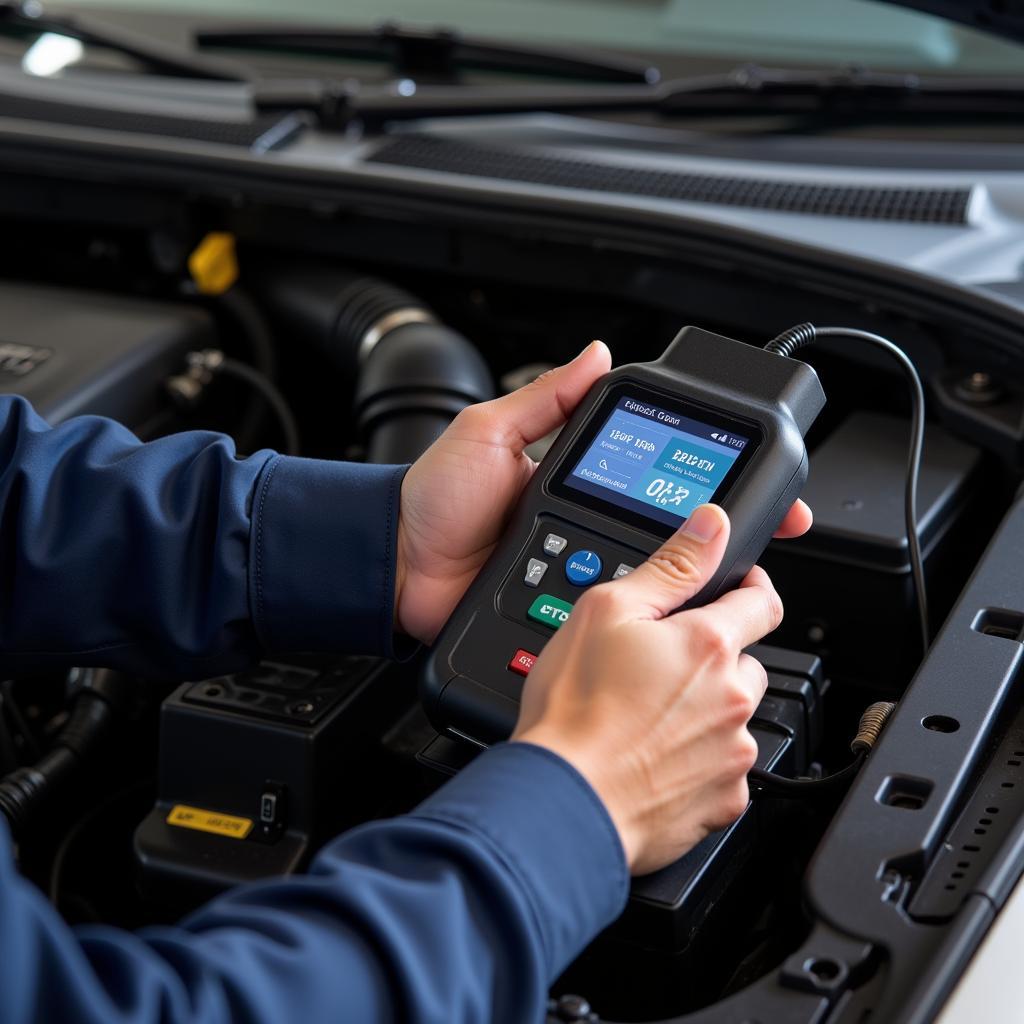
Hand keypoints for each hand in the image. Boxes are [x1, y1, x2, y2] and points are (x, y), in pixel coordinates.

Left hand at [394, 342, 811, 644]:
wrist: (397, 567)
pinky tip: (678, 611)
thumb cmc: (433, 499)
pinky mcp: (564, 608)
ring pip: (646, 573)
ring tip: (738, 568)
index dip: (697, 475)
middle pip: (663, 529)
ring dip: (689, 573)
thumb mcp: (488, 432)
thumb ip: (543, 397)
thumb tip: (596, 353)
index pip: (649, 473)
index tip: (750, 475)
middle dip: (718, 531)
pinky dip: (644, 611)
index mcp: (574, 480)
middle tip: (764, 530)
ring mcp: (577, 569)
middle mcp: (584, 524)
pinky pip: (610, 610)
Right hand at [513, 504, 783, 874]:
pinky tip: (653, 756)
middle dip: (714, 659)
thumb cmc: (575, 711)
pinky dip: (698, 760)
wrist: (564, 801)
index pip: (762, 600)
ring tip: (648, 717)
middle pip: (747, 663)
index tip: (731, 590)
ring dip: (706, 710)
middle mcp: (733, 698)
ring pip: (734, 716)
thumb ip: (671, 565)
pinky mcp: (724, 800)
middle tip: (659, 668)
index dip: (747, 587)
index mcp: (708, 645)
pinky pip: (724, 769)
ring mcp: (732, 753)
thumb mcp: (607, 610)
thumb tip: (712, 524)